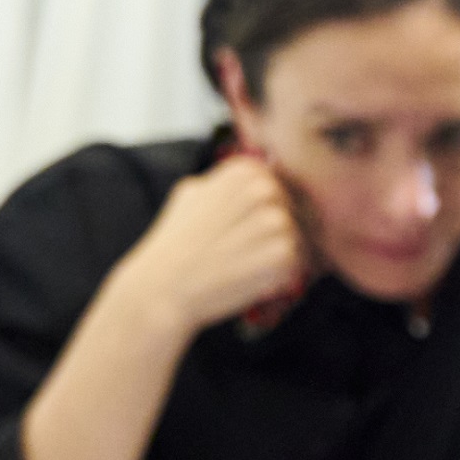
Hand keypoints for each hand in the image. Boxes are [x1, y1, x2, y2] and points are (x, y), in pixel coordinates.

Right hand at [116, 152, 304, 335]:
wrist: (163, 286)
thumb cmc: (174, 244)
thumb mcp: (190, 194)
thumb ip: (222, 182)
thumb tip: (249, 178)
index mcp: (241, 172)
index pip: (273, 180)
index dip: (264, 204)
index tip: (249, 223)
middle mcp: (261, 191)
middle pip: (288, 207)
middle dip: (275, 228)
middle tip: (250, 248)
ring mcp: (275, 222)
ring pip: (295, 234)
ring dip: (277, 251)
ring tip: (247, 264)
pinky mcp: (284, 255)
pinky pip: (297, 261)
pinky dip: (280, 273)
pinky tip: (253, 278)